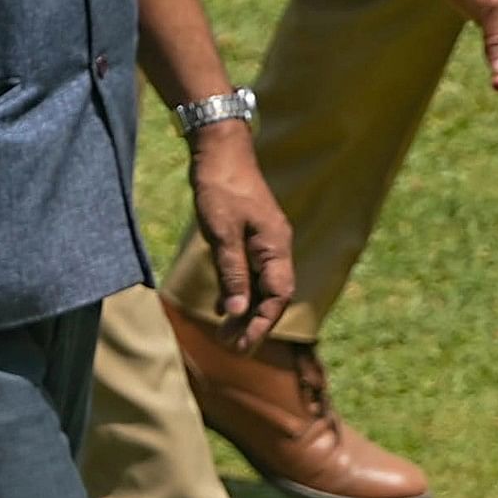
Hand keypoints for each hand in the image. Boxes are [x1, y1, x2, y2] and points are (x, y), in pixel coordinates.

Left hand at [188, 124, 296, 348]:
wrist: (219, 149)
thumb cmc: (220, 188)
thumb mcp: (222, 235)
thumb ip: (232, 274)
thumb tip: (238, 312)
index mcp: (276, 247)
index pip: (277, 297)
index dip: (261, 325)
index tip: (241, 347)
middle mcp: (276, 247)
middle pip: (271, 297)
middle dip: (253, 325)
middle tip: (230, 348)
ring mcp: (264, 241)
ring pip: (260, 286)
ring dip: (245, 312)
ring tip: (225, 335)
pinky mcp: (251, 236)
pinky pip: (250, 273)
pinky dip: (238, 292)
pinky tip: (223, 307)